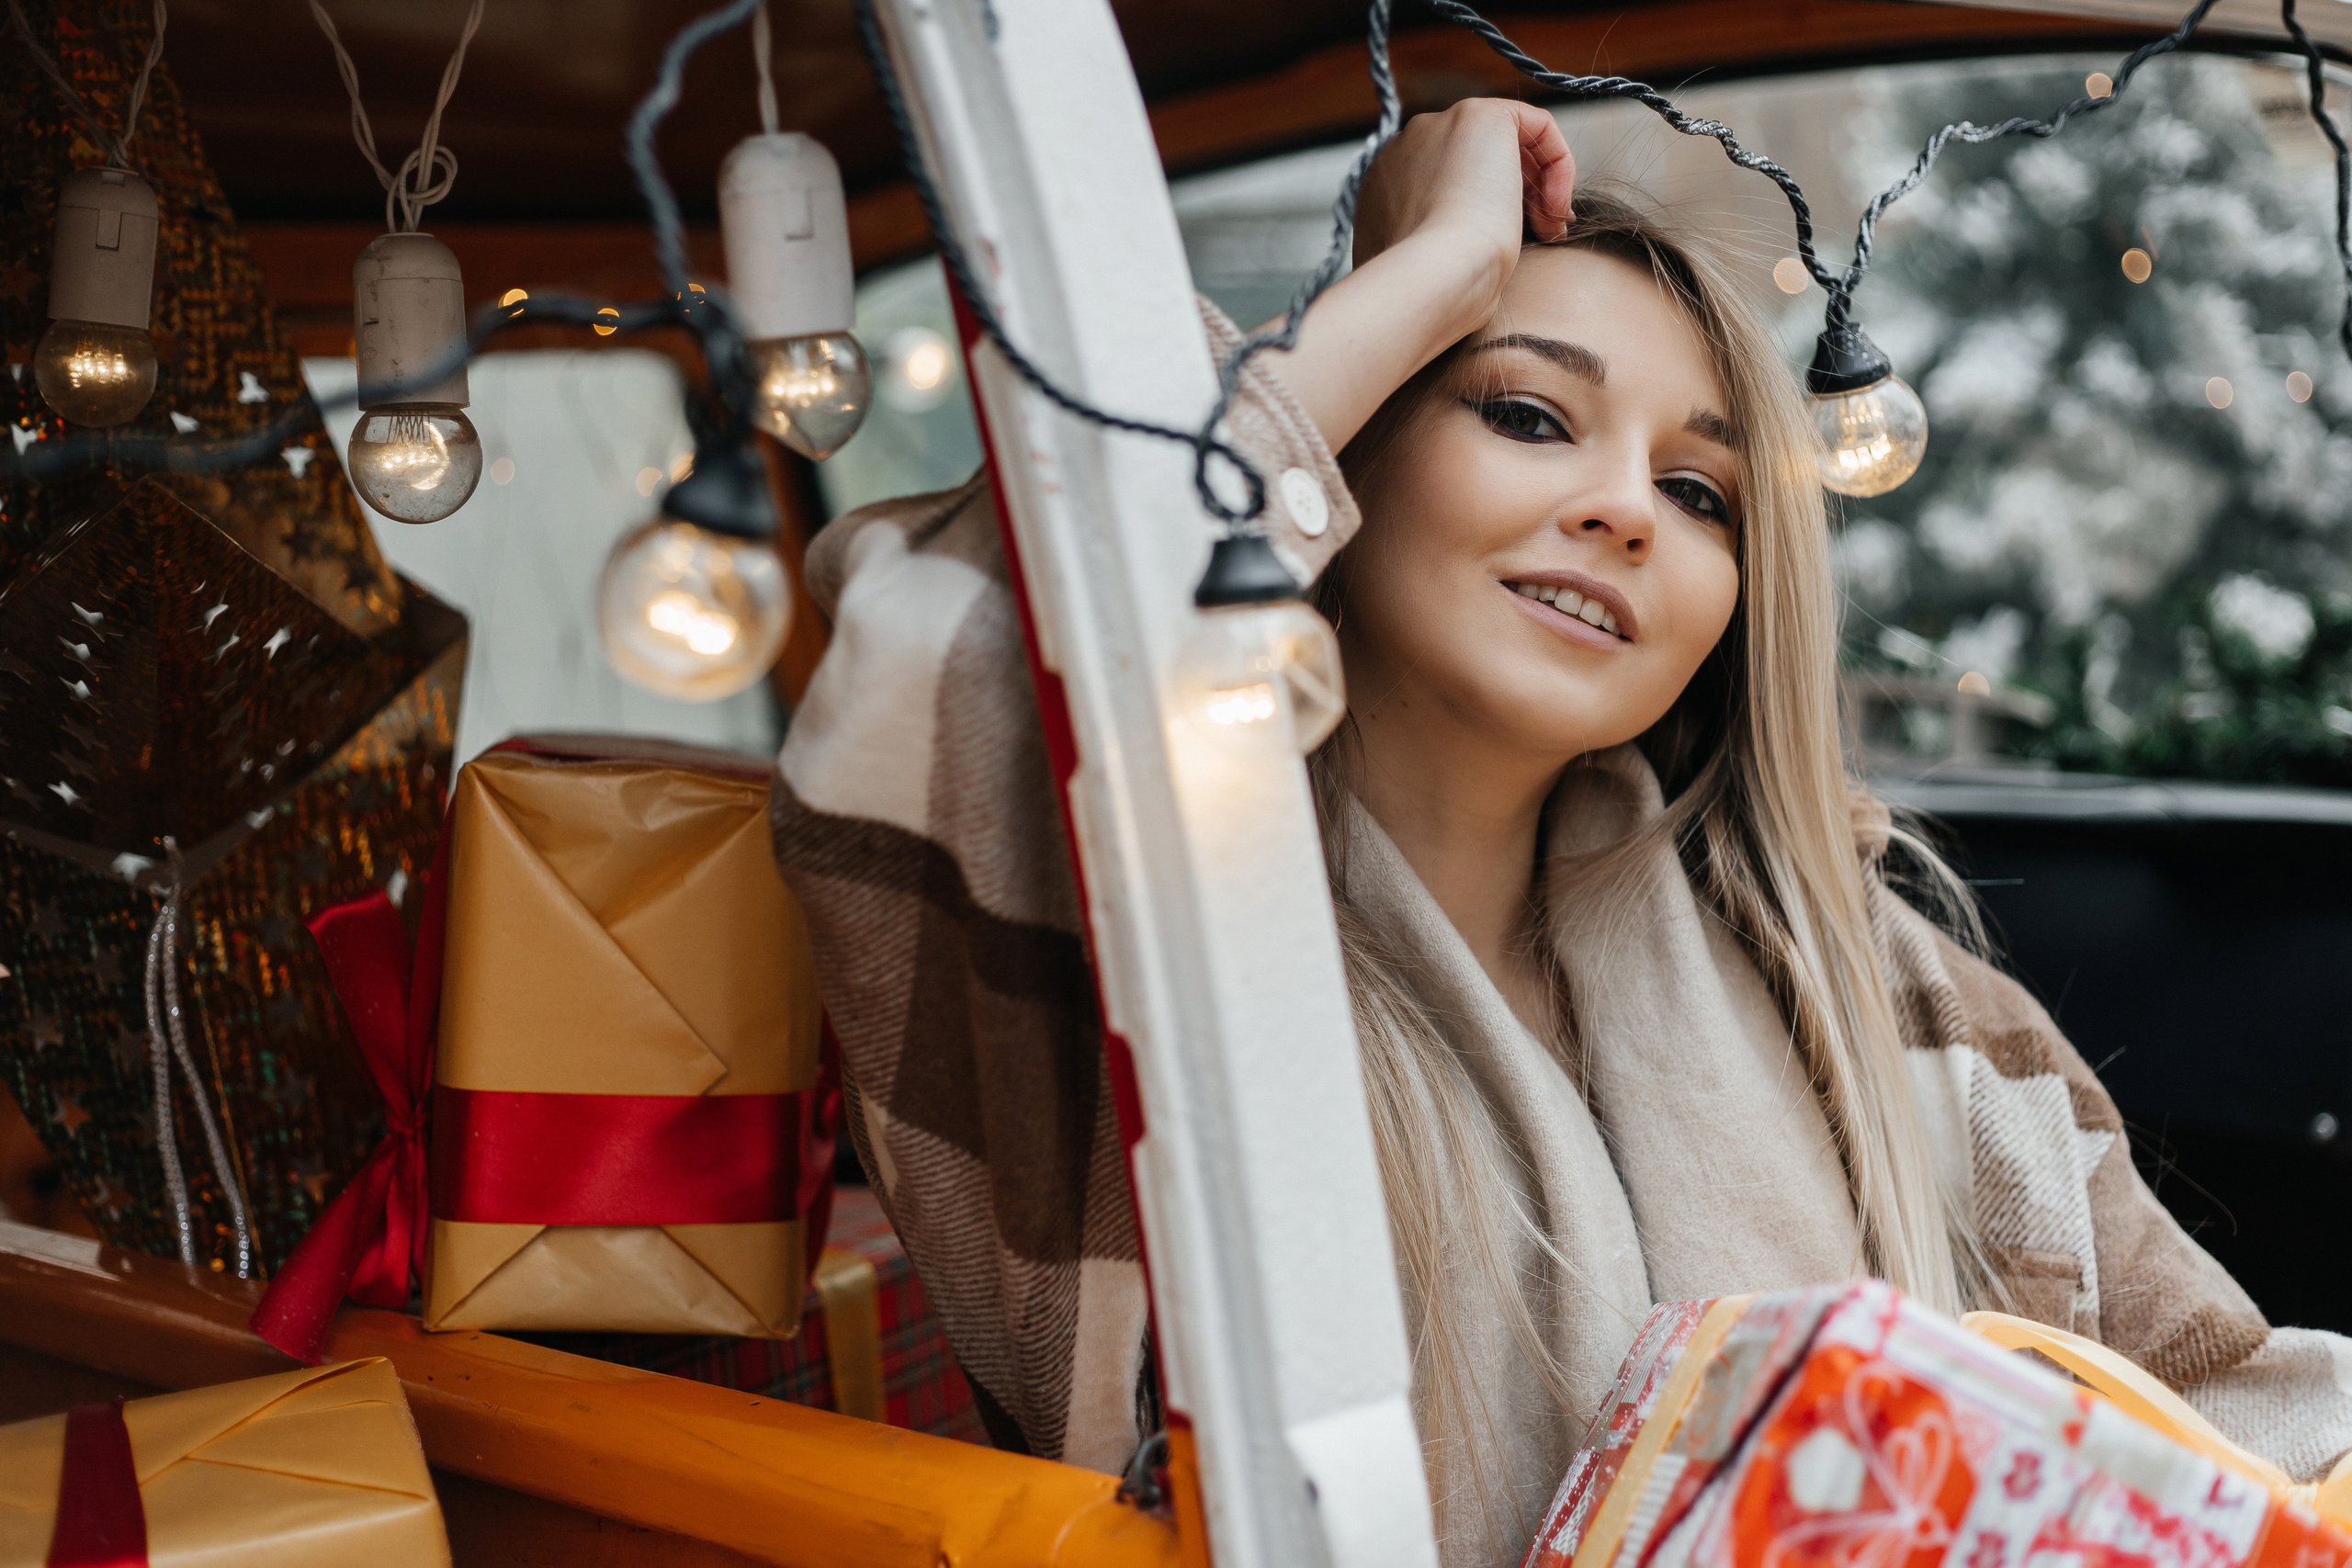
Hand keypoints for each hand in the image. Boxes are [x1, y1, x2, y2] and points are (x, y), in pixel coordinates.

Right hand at [1353, 99, 1574, 284]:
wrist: (1433, 279)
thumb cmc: (1436, 295)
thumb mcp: (1431, 274)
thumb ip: (1445, 253)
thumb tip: (1481, 257)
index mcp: (1385, 191)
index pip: (1446, 183)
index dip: (1488, 211)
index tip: (1512, 246)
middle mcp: (1405, 151)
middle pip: (1476, 159)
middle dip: (1518, 195)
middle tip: (1544, 235)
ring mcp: (1437, 127)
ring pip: (1508, 141)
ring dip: (1538, 185)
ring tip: (1551, 229)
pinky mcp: (1479, 115)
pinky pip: (1536, 124)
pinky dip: (1558, 161)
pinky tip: (1556, 206)